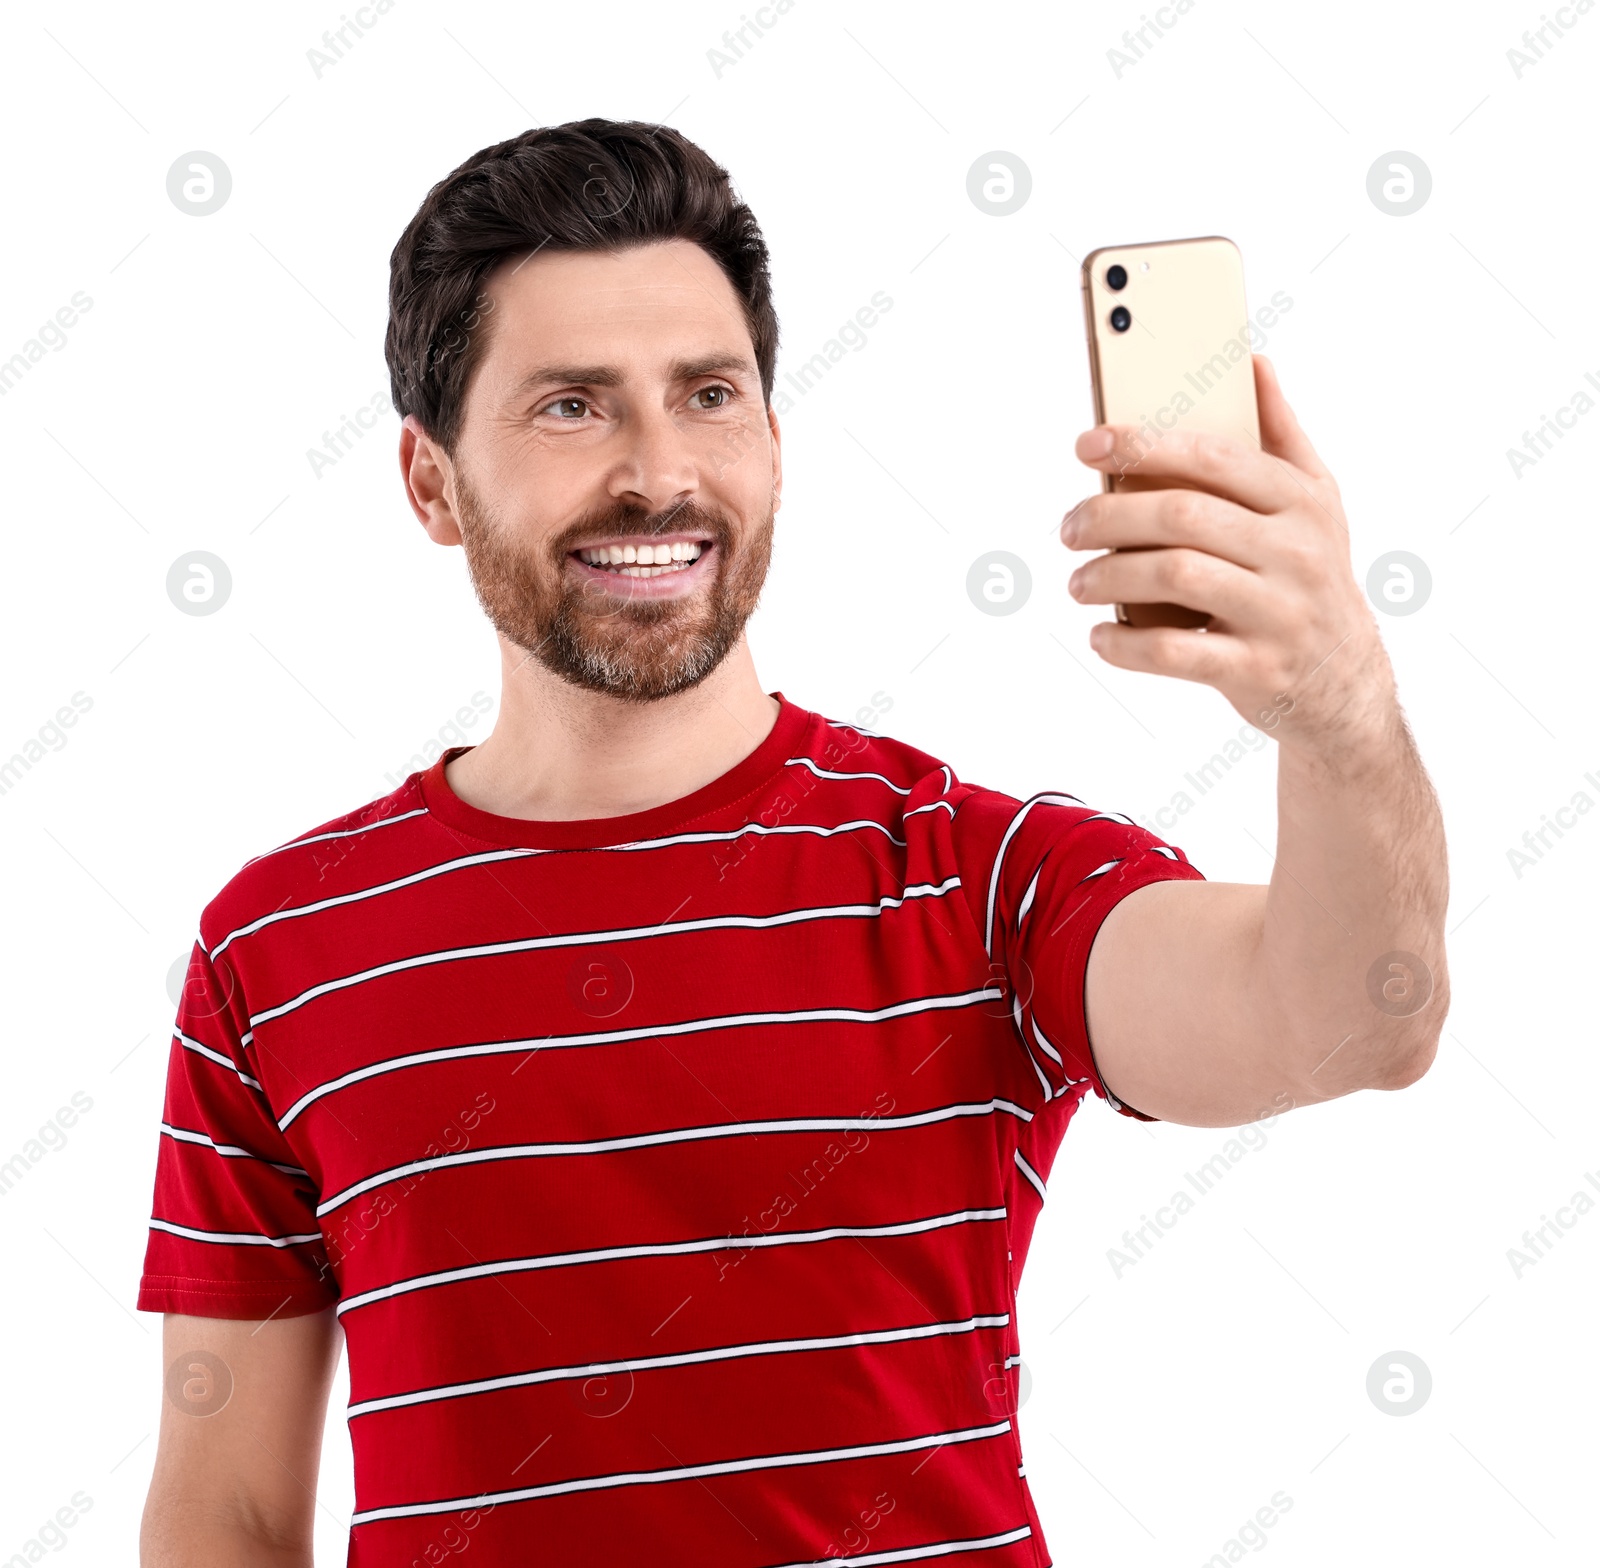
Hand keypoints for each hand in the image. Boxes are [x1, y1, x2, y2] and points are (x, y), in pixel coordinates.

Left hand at [1061, 355, 1397, 755]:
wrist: (1343, 681)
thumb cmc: (1311, 576)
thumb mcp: (1315, 502)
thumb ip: (1281, 433)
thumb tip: (1254, 363)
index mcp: (1300, 501)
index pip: (1212, 459)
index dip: (1144, 445)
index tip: (1089, 444)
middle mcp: (1294, 552)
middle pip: (1182, 516)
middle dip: (1110, 516)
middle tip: (1071, 527)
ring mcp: (1277, 612)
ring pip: (1175, 576)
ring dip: (1109, 575)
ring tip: (1078, 582)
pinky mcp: (1255, 669)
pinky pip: (1175, 652)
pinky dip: (1125, 644)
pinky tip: (1101, 635)